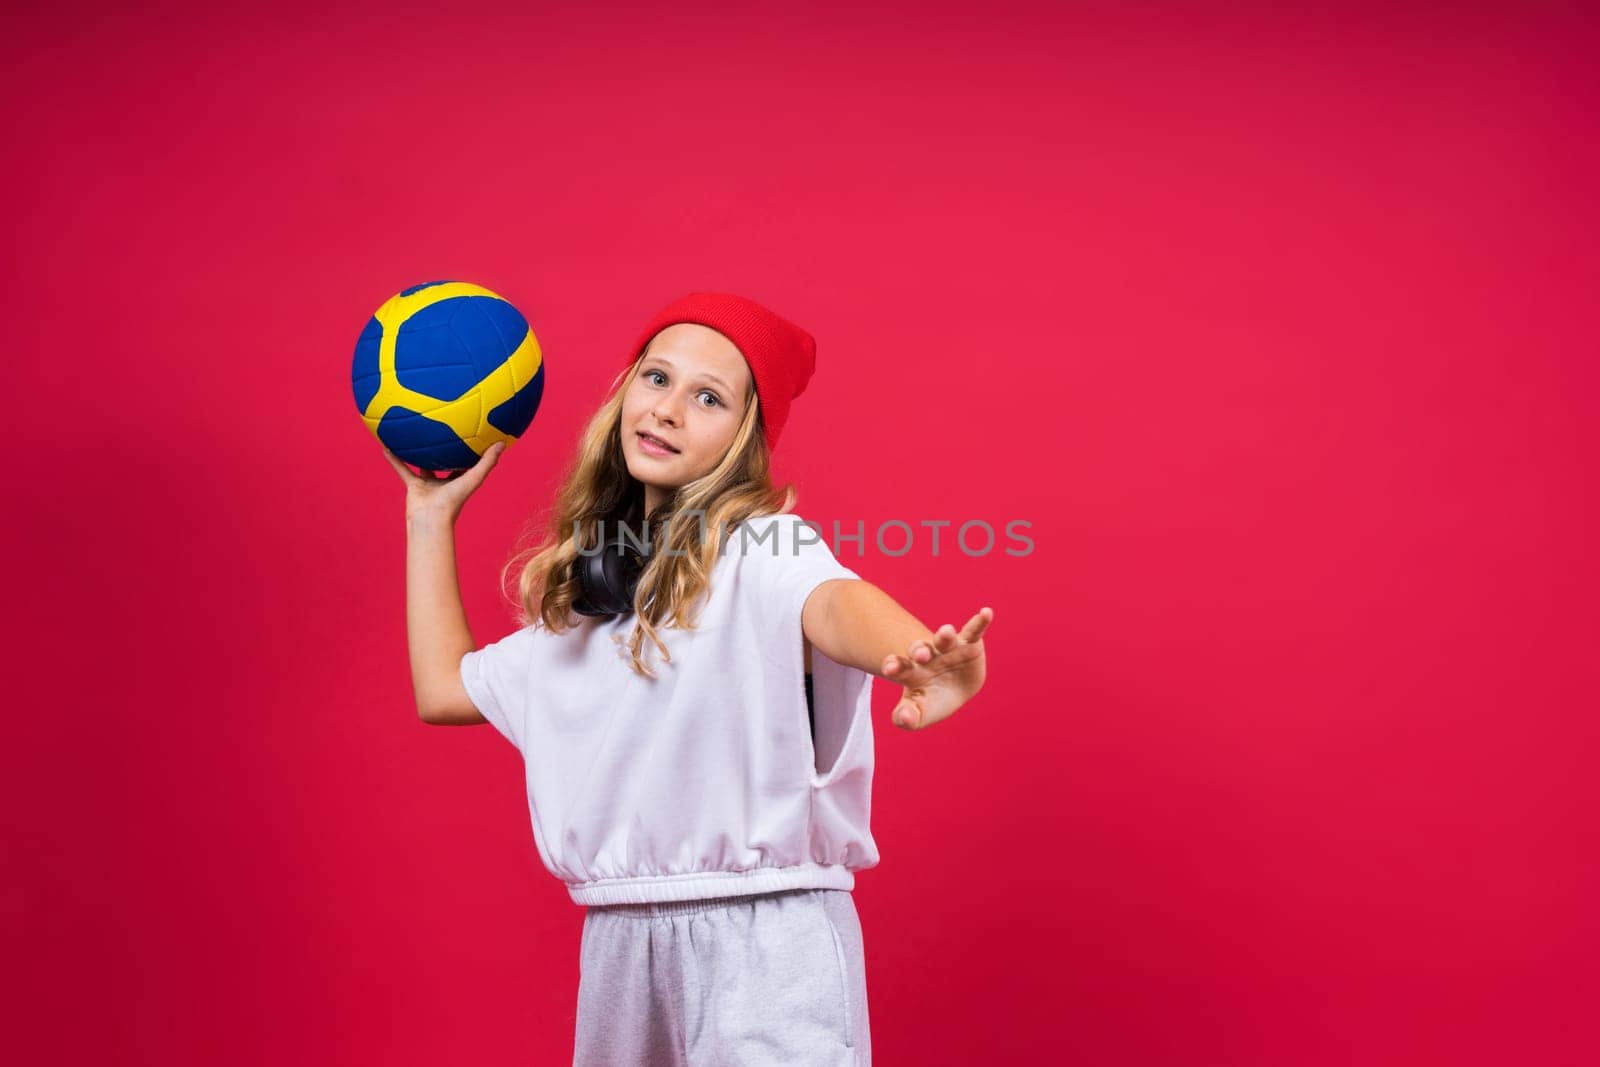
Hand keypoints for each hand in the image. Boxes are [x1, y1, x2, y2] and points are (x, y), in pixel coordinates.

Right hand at [381, 442, 505, 524]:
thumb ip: (487, 462)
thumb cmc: (454, 500)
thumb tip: (502, 442)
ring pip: (421, 464)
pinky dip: (394, 459)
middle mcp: (444, 482)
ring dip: (417, 453)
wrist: (431, 518)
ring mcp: (428, 484)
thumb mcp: (474, 478)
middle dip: (445, 451)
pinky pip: (402, 469)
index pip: (467, 464)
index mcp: (460, 481)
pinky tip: (386, 445)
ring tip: (413, 435)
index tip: (472, 435)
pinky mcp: (412, 486)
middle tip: (443, 430)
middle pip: (445, 463)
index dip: (470, 452)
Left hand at [882, 607, 992, 730]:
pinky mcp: (970, 644)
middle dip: (920, 650)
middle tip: (921, 654)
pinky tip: (986, 612)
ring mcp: (949, 648)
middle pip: (920, 648)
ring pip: (945, 638)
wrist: (953, 689)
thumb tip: (904, 718)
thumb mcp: (920, 712)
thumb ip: (908, 718)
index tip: (889, 668)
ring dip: (945, 635)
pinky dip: (980, 622)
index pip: (899, 665)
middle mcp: (928, 655)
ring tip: (947, 631)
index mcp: (911, 670)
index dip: (894, 664)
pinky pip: (975, 630)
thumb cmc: (930, 699)